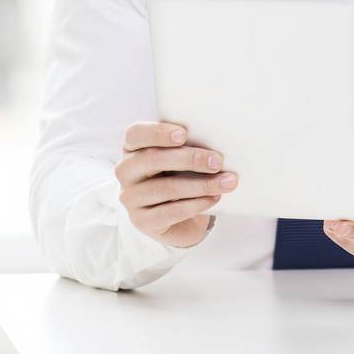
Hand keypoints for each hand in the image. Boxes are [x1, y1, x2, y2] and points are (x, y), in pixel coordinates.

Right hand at [115, 121, 235, 248]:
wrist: (181, 218)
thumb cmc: (183, 176)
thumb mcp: (183, 157)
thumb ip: (189, 145)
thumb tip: (218, 140)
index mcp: (133, 148)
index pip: (135, 134)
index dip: (157, 132)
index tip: (184, 134)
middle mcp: (126, 171)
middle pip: (152, 159)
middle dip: (189, 159)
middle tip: (217, 161)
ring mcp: (130, 198)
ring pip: (165, 188)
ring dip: (201, 185)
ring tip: (227, 182)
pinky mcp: (141, 221)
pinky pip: (170, 212)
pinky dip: (196, 204)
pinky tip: (213, 198)